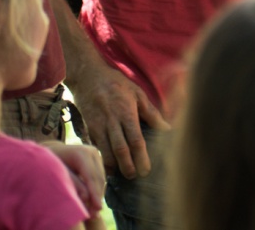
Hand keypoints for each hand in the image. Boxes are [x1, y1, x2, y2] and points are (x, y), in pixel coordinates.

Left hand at [43, 141, 104, 216]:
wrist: (51, 150)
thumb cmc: (50, 162)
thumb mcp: (58, 173)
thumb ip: (73, 184)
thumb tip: (86, 198)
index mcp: (81, 153)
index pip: (91, 177)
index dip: (95, 194)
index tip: (97, 208)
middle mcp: (92, 151)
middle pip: (98, 178)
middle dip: (98, 196)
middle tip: (95, 212)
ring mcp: (95, 154)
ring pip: (101, 177)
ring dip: (99, 193)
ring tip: (94, 209)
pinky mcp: (97, 158)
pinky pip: (99, 175)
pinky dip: (97, 188)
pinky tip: (93, 199)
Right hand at [67, 61, 169, 178]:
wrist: (88, 77)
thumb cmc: (117, 84)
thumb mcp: (137, 93)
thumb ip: (151, 112)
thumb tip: (167, 128)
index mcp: (126, 112)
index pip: (135, 139)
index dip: (141, 157)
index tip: (146, 170)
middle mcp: (111, 121)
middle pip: (120, 149)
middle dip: (128, 166)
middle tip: (136, 177)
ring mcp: (98, 126)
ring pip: (105, 152)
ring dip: (113, 167)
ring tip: (122, 176)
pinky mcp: (88, 128)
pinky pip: (95, 148)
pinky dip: (101, 159)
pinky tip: (108, 168)